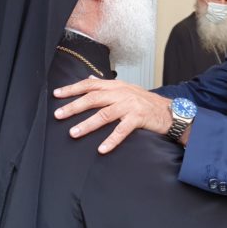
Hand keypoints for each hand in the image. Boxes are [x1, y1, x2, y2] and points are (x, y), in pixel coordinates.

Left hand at [53, 78, 172, 153]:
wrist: (169, 111)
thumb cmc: (145, 101)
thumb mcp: (126, 88)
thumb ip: (106, 85)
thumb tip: (88, 78)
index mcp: (116, 86)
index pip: (90, 84)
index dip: (73, 89)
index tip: (57, 94)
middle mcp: (121, 93)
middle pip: (93, 98)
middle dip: (74, 106)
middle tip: (58, 114)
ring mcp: (129, 106)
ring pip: (104, 114)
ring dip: (87, 124)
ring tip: (73, 133)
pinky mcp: (138, 118)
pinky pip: (122, 130)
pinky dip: (111, 140)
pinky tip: (101, 149)